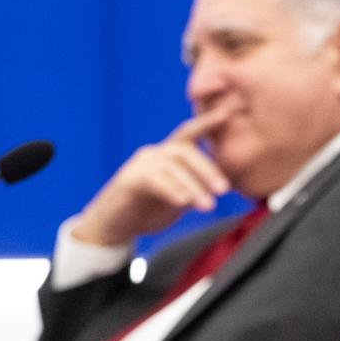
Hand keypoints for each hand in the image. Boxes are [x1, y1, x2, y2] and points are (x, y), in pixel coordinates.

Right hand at [73, 105, 235, 244]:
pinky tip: (183, 201)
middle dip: (206, 169)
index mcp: (166, 156)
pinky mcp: (129, 181)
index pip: (187, 134)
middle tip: (223, 189)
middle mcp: (153, 155)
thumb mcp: (177, 199)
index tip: (226, 114)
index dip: (205, 123)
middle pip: (184, 151)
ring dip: (193, 186)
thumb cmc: (146, 211)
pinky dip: (171, 189)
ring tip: (208, 206)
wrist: (113, 226)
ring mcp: (140, 165)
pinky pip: (154, 180)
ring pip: (172, 167)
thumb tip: (219, 186)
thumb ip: (195, 188)